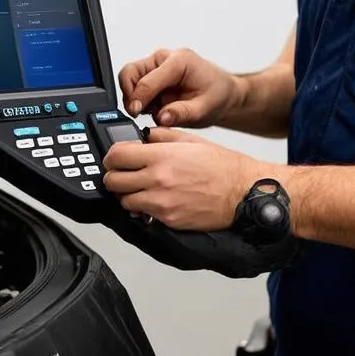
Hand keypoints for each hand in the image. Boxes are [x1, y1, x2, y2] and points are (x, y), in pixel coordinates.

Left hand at [103, 127, 263, 230]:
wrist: (242, 192)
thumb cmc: (222, 167)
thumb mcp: (190, 140)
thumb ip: (162, 136)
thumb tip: (143, 137)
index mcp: (161, 156)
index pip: (116, 156)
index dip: (111, 156)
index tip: (115, 158)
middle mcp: (158, 179)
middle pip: (113, 181)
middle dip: (115, 176)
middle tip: (123, 174)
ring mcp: (161, 202)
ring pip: (124, 200)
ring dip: (127, 194)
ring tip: (139, 188)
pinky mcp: (168, 220)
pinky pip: (142, 215)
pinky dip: (143, 209)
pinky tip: (154, 201)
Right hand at [118, 47, 242, 127]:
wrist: (222, 93)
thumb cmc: (217, 95)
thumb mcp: (204, 109)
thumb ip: (182, 113)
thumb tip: (162, 117)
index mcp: (179, 61)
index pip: (147, 79)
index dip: (138, 98)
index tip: (135, 112)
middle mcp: (164, 59)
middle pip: (130, 72)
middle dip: (129, 94)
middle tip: (136, 112)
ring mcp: (156, 65)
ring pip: (129, 78)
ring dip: (134, 98)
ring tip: (152, 112)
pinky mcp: (152, 74)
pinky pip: (135, 86)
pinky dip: (139, 100)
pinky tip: (155, 108)